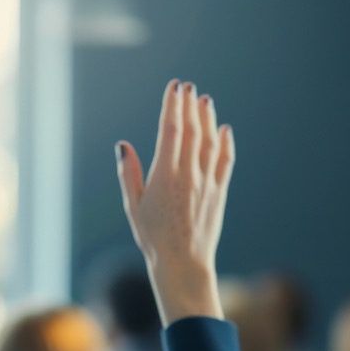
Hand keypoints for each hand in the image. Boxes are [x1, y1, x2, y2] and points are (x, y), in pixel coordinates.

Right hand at [116, 80, 234, 325]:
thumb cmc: (152, 237)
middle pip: (191, 131)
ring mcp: (207, 183)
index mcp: (165, 175)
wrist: (183, 263)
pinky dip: (225, 144)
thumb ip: (129, 174)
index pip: (170, 130)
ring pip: (209, 142)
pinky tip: (225, 130)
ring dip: (207, 119)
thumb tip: (123, 146)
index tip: (174, 88)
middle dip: (189, 105)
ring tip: (205, 101)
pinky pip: (225, 162)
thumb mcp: (132, 206)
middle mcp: (188, 174)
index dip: (173, 105)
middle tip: (188, 87)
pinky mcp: (219, 193)